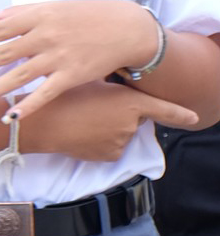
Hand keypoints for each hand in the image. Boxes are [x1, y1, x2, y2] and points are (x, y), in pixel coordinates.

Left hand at [0, 0, 159, 120]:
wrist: (128, 28)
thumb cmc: (86, 16)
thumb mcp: (51, 7)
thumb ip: (18, 13)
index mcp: (36, 17)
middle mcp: (44, 36)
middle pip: (2, 54)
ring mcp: (58, 57)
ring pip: (19, 76)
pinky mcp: (73, 76)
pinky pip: (45, 93)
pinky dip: (27, 106)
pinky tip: (10, 116)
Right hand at [16, 79, 197, 161]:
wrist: (41, 122)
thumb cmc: (62, 94)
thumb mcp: (89, 79)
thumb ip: (112, 86)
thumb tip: (118, 87)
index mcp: (130, 101)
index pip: (164, 109)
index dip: (181, 114)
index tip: (194, 118)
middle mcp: (131, 123)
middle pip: (135, 118)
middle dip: (121, 113)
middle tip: (95, 106)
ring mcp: (121, 142)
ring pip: (121, 133)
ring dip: (109, 127)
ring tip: (84, 118)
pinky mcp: (109, 156)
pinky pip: (111, 147)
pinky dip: (100, 142)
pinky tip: (83, 133)